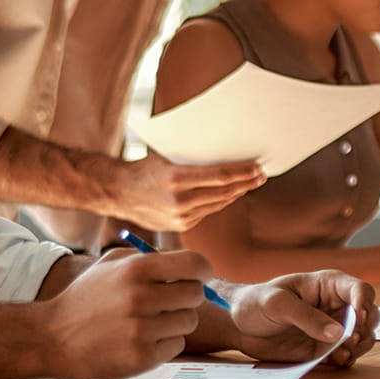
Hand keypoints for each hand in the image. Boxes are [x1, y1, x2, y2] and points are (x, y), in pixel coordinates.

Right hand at [41, 248, 211, 378]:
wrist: (53, 338)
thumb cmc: (86, 298)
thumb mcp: (110, 265)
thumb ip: (149, 258)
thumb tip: (190, 264)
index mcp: (135, 270)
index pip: (194, 264)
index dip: (203, 269)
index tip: (200, 276)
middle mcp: (140, 298)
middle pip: (196, 294)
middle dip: (187, 297)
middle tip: (169, 301)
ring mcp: (141, 330)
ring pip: (189, 321)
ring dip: (176, 321)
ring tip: (150, 321)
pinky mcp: (141, 358)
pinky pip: (176, 345)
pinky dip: (165, 343)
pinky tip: (142, 340)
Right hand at [104, 152, 265, 231]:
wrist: (118, 192)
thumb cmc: (143, 168)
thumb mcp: (166, 156)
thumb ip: (193, 159)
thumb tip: (224, 153)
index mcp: (176, 178)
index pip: (220, 176)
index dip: (242, 172)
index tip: (258, 168)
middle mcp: (179, 200)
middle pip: (224, 192)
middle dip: (246, 183)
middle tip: (261, 175)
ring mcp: (180, 216)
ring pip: (218, 203)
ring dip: (236, 193)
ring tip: (250, 183)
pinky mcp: (180, 225)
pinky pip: (207, 212)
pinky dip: (220, 201)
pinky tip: (230, 193)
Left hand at [224, 269, 378, 367]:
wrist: (239, 326)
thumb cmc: (256, 303)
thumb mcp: (277, 304)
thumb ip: (307, 317)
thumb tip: (338, 333)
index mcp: (328, 285)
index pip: (360, 290)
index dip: (364, 304)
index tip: (357, 320)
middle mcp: (336, 306)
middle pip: (369, 315)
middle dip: (365, 330)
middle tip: (350, 341)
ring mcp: (332, 328)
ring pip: (363, 337)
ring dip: (359, 347)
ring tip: (342, 353)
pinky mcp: (324, 349)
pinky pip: (347, 355)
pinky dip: (347, 359)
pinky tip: (336, 360)